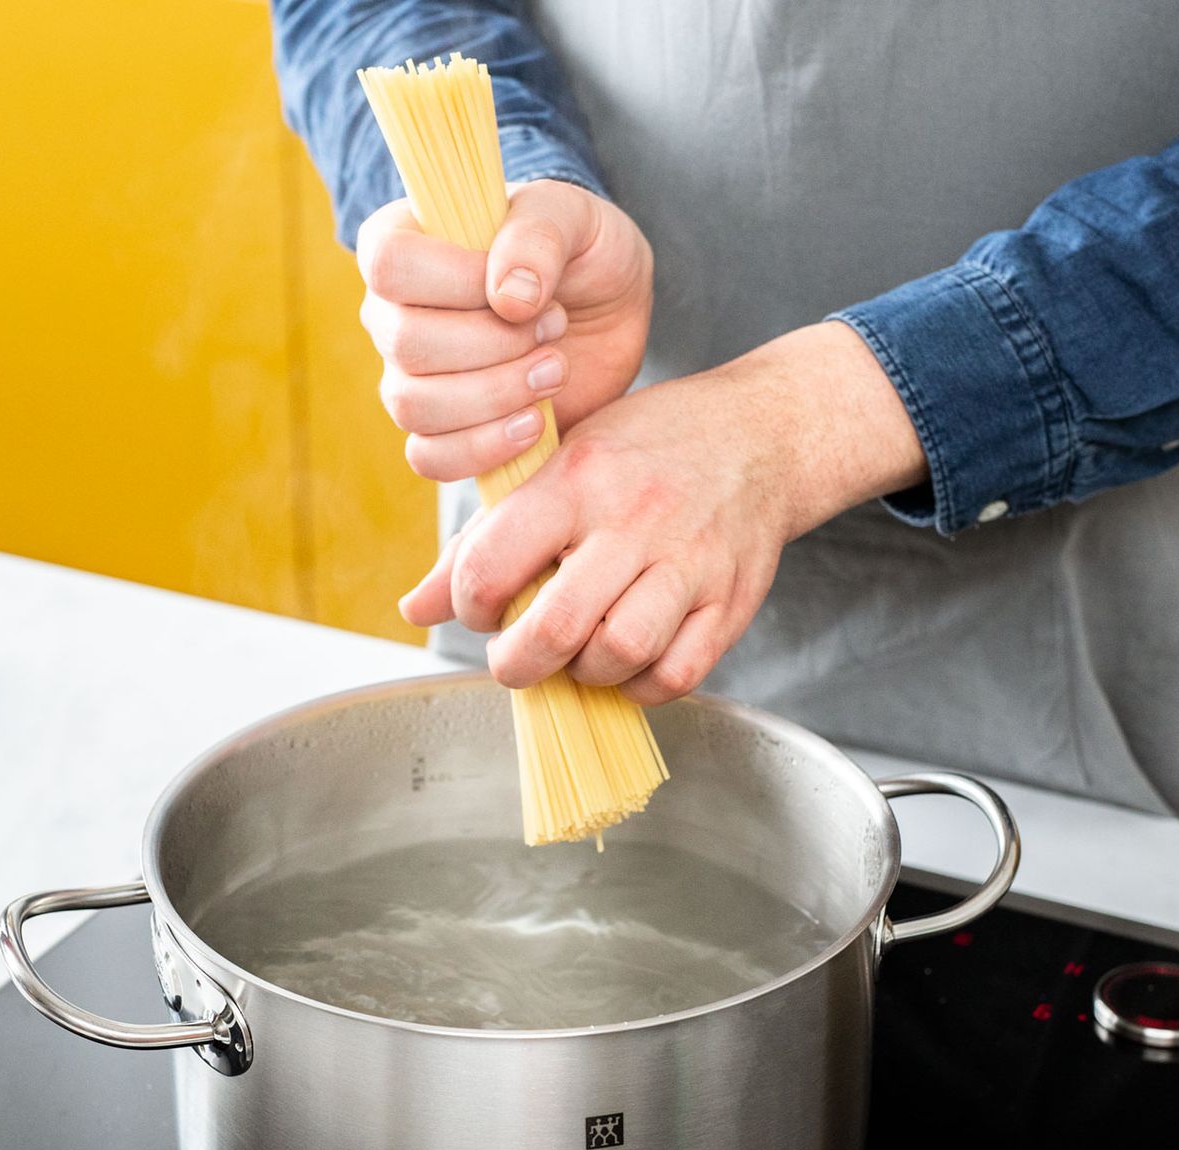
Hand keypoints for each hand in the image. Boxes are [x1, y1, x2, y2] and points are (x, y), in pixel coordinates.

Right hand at [357, 180, 652, 479]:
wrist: (608, 313)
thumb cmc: (580, 250)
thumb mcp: (576, 217)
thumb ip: (538, 236)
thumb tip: (508, 299)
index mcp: (405, 242)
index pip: (389, 264)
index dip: (455, 281)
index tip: (522, 289)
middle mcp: (392, 313)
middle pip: (406, 342)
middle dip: (495, 344)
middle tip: (555, 328)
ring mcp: (410, 377)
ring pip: (414, 405)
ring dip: (496, 395)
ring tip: (554, 371)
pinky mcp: (442, 431)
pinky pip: (430, 457)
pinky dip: (484, 448)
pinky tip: (534, 424)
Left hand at [400, 323, 930, 703]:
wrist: (762, 434)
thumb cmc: (647, 448)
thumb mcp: (561, 464)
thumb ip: (487, 539)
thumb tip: (416, 608)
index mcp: (577, 479)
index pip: (494, 563)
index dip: (470, 606)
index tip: (481, 610)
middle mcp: (634, 520)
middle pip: (556, 626)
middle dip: (517, 663)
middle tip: (516, 659)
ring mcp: (689, 564)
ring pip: (619, 653)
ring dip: (583, 673)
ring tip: (577, 655)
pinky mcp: (729, 602)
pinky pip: (675, 674)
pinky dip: (639, 687)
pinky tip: (626, 664)